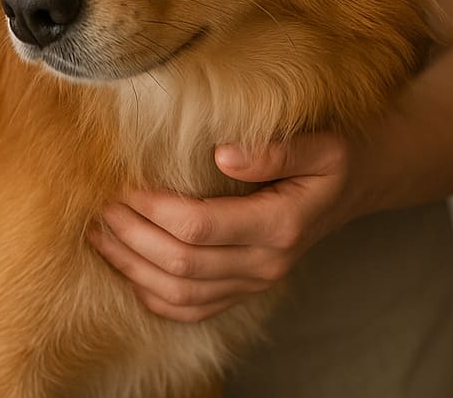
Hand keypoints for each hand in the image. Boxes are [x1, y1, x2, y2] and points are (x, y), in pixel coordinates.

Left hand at [88, 133, 363, 322]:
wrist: (354, 185)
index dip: (153, 209)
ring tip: (98, 234)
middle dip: (132, 237)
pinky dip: (151, 296)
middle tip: (101, 207)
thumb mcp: (319, 143)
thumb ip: (275, 149)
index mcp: (279, 225)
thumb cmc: (331, 156)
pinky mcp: (243, 289)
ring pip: (180, 294)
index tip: (124, 185)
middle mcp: (266, 263)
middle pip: (182, 264)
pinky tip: (125, 268)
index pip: (199, 226)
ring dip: (132, 267)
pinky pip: (192, 310)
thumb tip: (224, 154)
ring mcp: (254, 282)